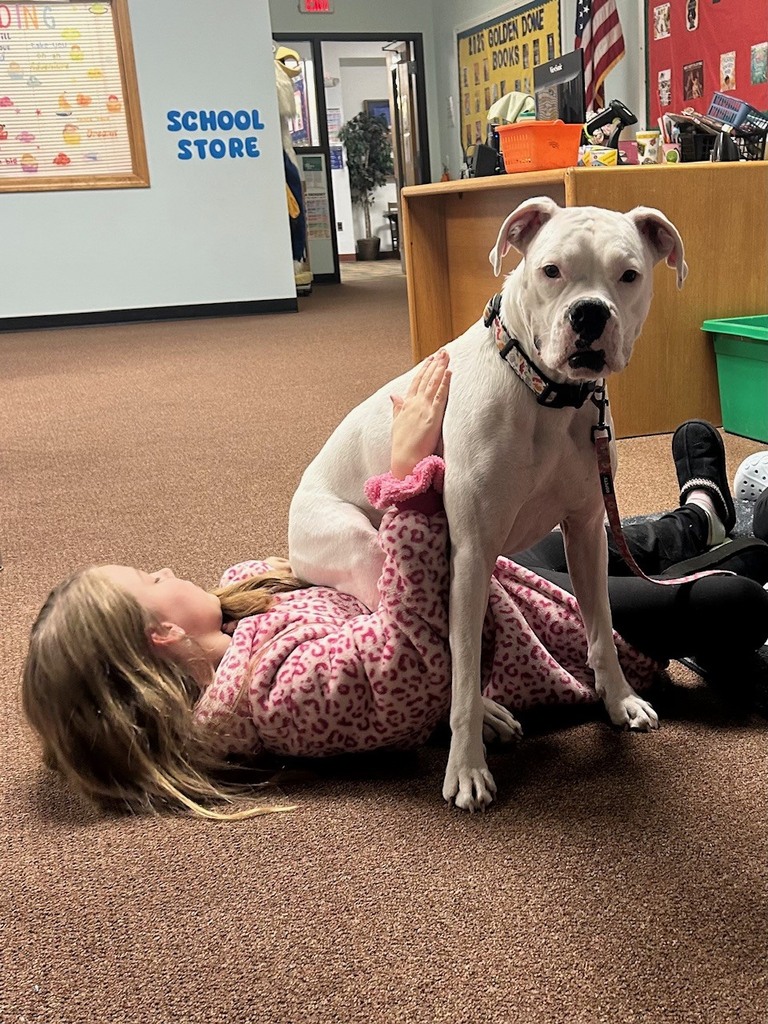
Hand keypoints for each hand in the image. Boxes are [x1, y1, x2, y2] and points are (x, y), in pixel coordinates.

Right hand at [390, 350, 450, 478]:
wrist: (405, 459)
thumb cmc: (402, 446)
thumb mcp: (397, 423)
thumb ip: (397, 408)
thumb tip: (393, 395)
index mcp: (406, 405)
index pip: (415, 382)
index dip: (423, 370)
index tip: (429, 359)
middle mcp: (414, 404)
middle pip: (425, 379)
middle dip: (434, 364)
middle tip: (442, 351)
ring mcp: (423, 408)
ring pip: (432, 383)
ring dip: (440, 368)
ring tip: (446, 355)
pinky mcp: (433, 416)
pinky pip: (440, 396)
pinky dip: (444, 383)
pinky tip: (449, 372)